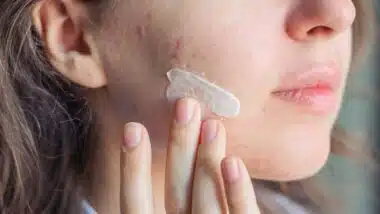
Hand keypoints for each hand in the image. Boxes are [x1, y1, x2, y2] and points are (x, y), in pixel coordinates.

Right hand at [119, 98, 259, 213]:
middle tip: (185, 106)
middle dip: (179, 150)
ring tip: (211, 124)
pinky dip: (237, 193)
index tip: (133, 127)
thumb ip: (180, 192)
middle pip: (177, 196)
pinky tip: (232, 161)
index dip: (132, 170)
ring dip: (206, 162)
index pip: (136, 205)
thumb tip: (185, 135)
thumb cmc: (199, 213)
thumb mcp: (183, 208)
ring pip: (206, 205)